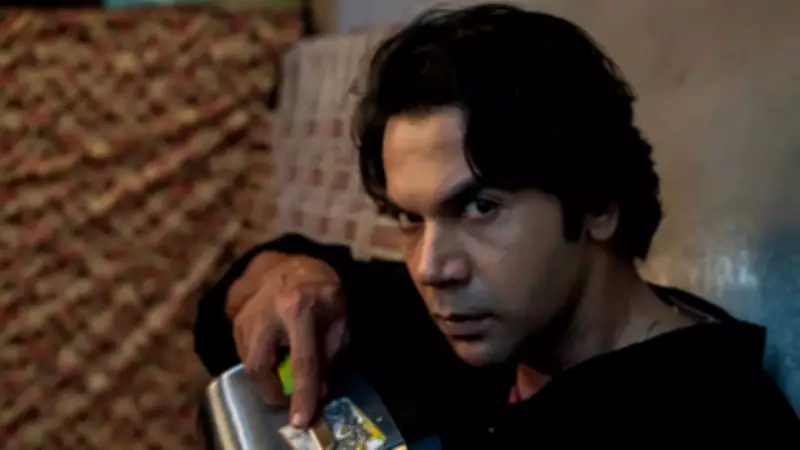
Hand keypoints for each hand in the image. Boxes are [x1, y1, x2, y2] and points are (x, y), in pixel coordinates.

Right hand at [227, 252, 348, 427]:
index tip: (301, 419)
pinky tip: (275, 350)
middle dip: (271, 392)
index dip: (303, 393)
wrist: (291, 264)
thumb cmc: (322, 293)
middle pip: (258, 366)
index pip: (302, 360)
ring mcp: (246, 315)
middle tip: (287, 398)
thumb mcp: (339, 319)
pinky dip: (260, 363)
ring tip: (285, 365)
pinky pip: (244, 354)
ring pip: (248, 363)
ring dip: (267, 376)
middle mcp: (267, 312)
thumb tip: (318, 390)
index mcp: (300, 309)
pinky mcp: (235, 320)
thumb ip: (331, 355)